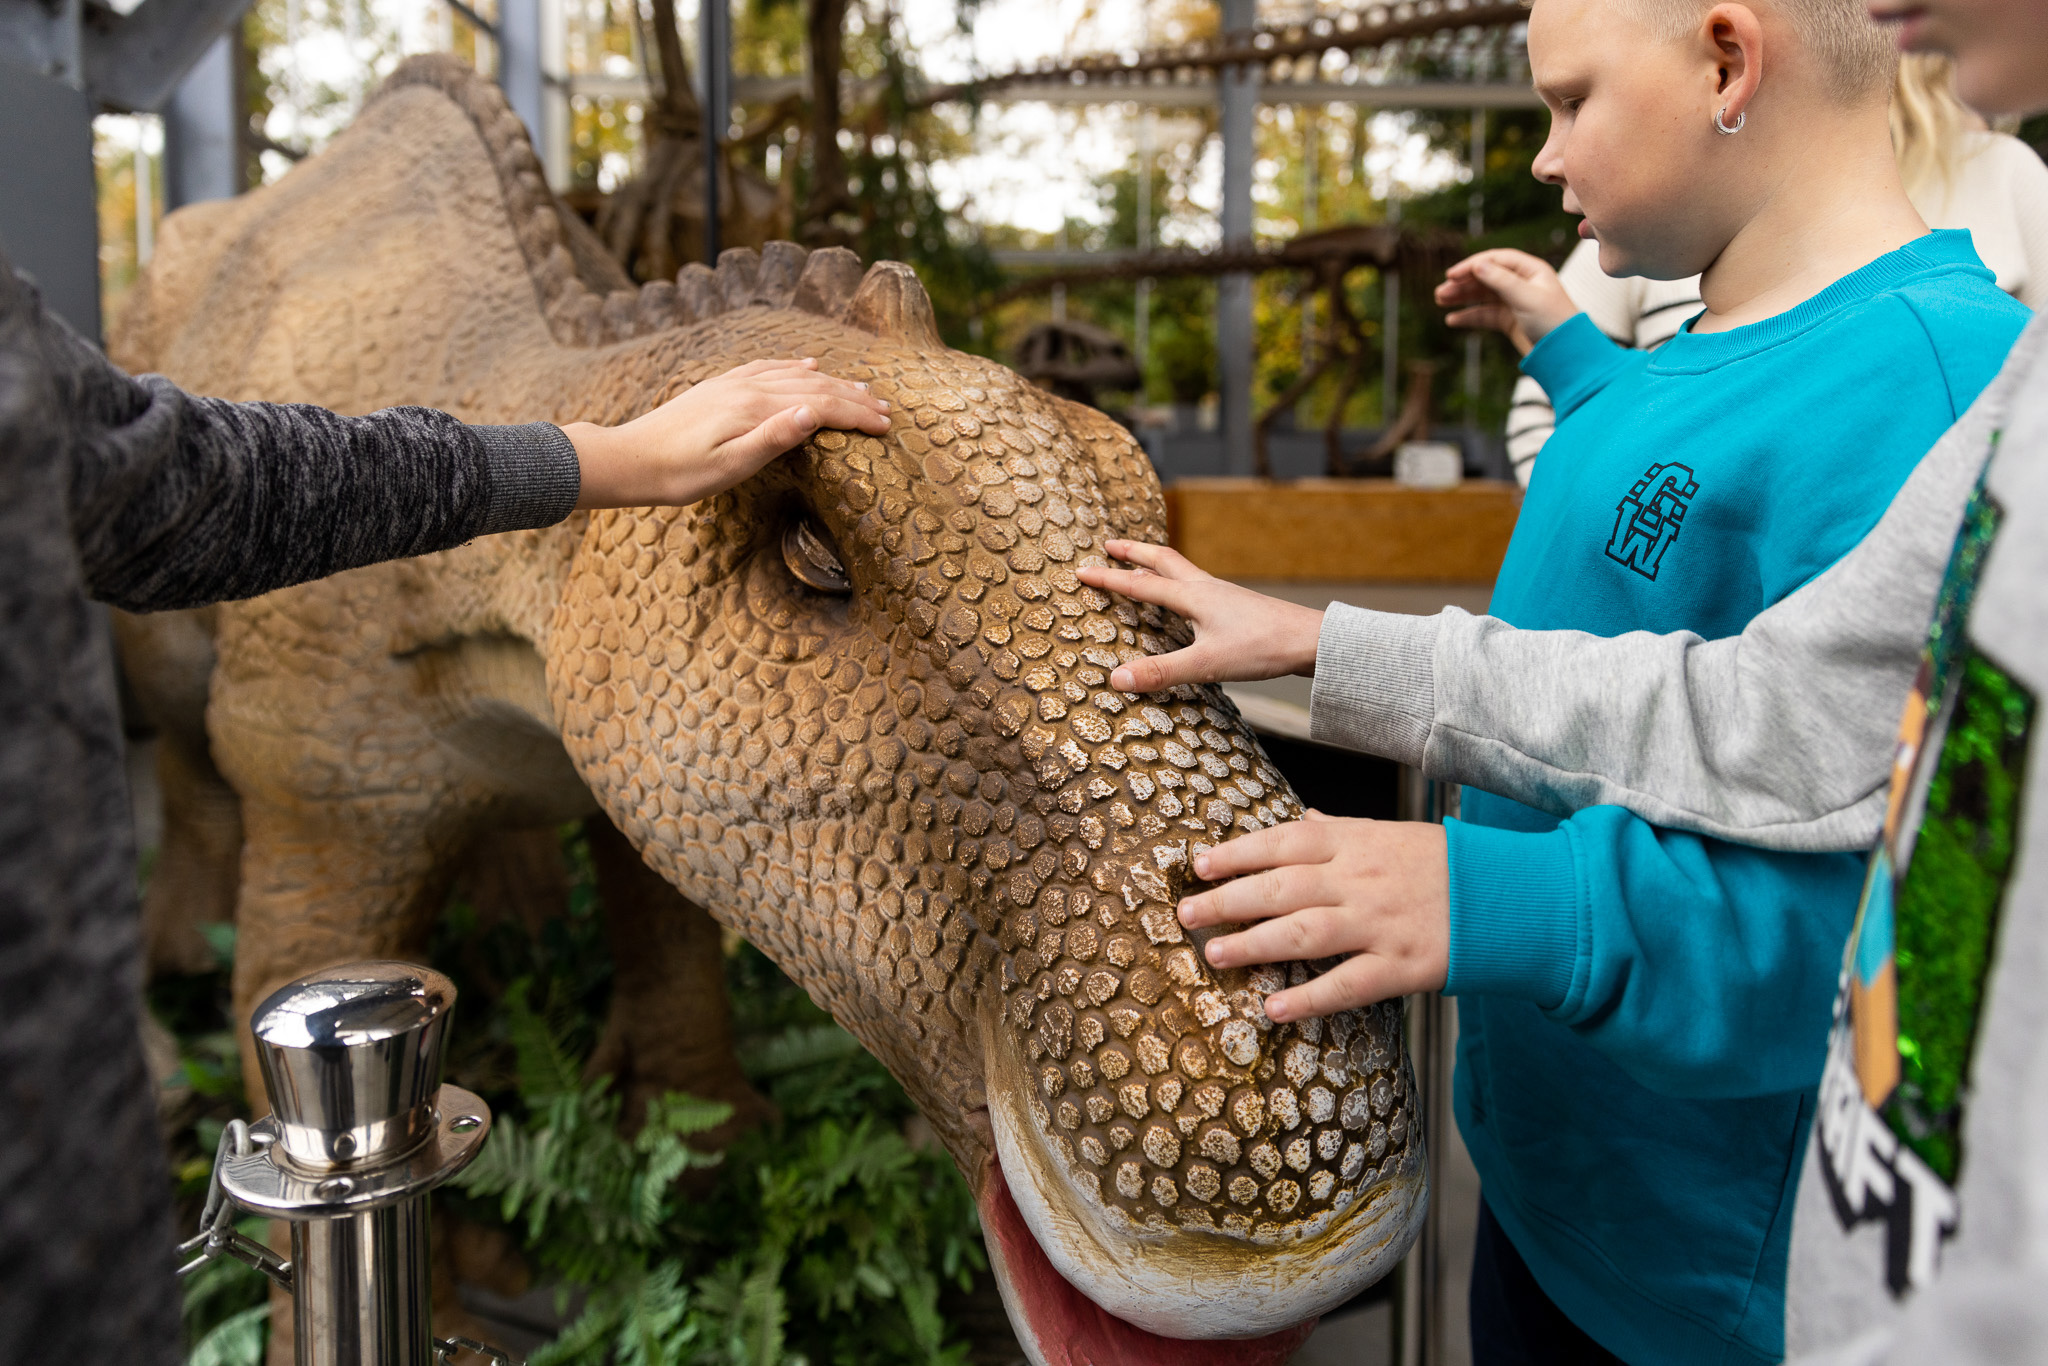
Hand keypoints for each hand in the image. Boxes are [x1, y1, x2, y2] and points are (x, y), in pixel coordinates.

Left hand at [567, 358, 890, 508]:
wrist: (630, 458)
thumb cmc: (679, 474)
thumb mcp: (729, 467)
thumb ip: (773, 438)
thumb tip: (813, 412)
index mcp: (755, 408)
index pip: (820, 405)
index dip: (856, 415)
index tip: (885, 426)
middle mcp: (748, 387)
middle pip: (814, 386)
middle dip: (853, 397)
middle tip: (886, 410)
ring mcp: (733, 383)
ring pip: (795, 374)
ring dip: (832, 381)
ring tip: (861, 389)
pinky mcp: (720, 386)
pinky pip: (768, 367)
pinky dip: (795, 366)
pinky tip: (807, 364)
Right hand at [1073, 540, 1323, 690]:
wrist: (1312, 641)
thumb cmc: (1263, 648)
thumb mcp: (1207, 664)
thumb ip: (1161, 672)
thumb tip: (1116, 679)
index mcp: (1194, 597)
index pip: (1141, 584)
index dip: (1109, 579)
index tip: (1082, 571)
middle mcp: (1207, 588)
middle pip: (1163, 560)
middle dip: (1133, 552)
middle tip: (1109, 544)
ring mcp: (1224, 595)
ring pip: (1182, 569)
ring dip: (1157, 563)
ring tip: (1142, 563)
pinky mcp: (1238, 605)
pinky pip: (1199, 584)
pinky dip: (1180, 580)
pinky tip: (1188, 596)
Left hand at [1178, 812, 1449, 1020]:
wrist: (1512, 895)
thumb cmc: (1445, 863)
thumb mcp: (1391, 833)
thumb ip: (1341, 832)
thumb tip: (1301, 820)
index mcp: (1356, 841)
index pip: (1283, 842)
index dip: (1237, 854)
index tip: (1199, 865)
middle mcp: (1361, 880)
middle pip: (1281, 888)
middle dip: (1228, 901)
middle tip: (1186, 915)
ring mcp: (1380, 924)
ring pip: (1304, 933)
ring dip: (1254, 945)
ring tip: (1213, 955)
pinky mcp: (1402, 967)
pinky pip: (1347, 985)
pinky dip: (1308, 999)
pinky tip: (1273, 1009)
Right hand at [1434, 249, 1579, 355]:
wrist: (1564, 353)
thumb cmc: (1552, 321)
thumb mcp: (1525, 298)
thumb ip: (1500, 280)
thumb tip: (1477, 265)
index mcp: (1531, 270)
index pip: (1496, 260)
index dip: (1472, 265)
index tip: (1451, 275)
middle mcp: (1522, 283)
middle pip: (1486, 277)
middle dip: (1463, 283)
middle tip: (1440, 291)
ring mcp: (1515, 302)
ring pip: (1483, 295)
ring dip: (1462, 297)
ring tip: (1440, 301)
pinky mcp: (1510, 320)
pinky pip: (1485, 314)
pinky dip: (1469, 316)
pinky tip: (1452, 320)